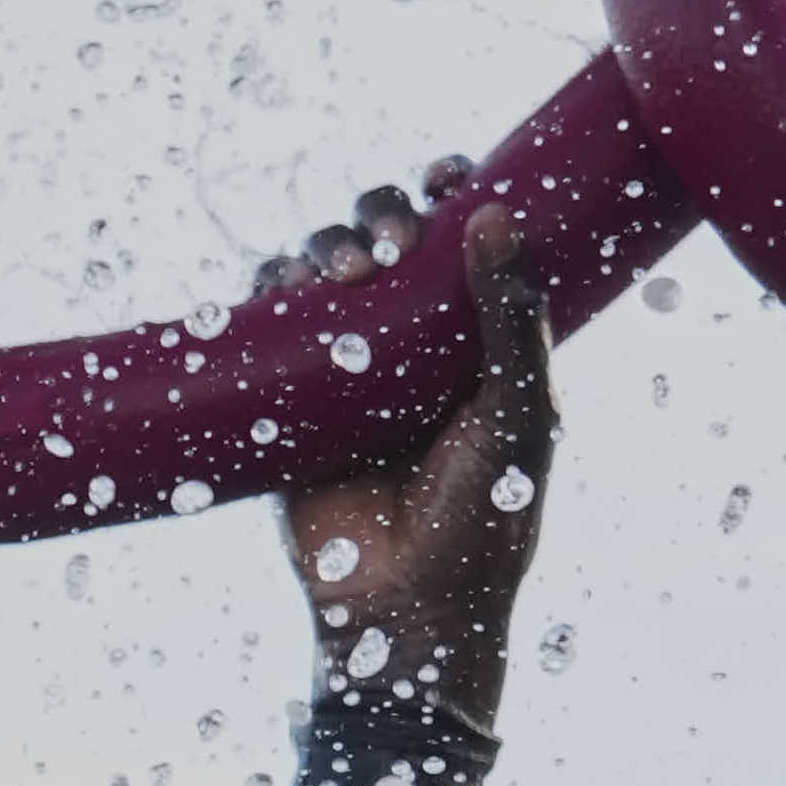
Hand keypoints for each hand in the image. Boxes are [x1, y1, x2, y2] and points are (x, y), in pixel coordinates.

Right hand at [260, 171, 550, 730]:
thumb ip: (510, 316)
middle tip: (391, 243)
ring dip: (327, 245)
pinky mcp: (288, 410)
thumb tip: (487, 213)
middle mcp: (410, 346)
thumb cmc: (485, 521)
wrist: (406, 612)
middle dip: (384, 217)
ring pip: (323, 274)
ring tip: (345, 269)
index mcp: (477, 339)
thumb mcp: (518, 412)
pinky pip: (268, 330)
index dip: (455, 192)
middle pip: (387, 242)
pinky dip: (267, 291)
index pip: (465, 241)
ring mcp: (346, 375)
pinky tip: (283, 281)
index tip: (449, 173)